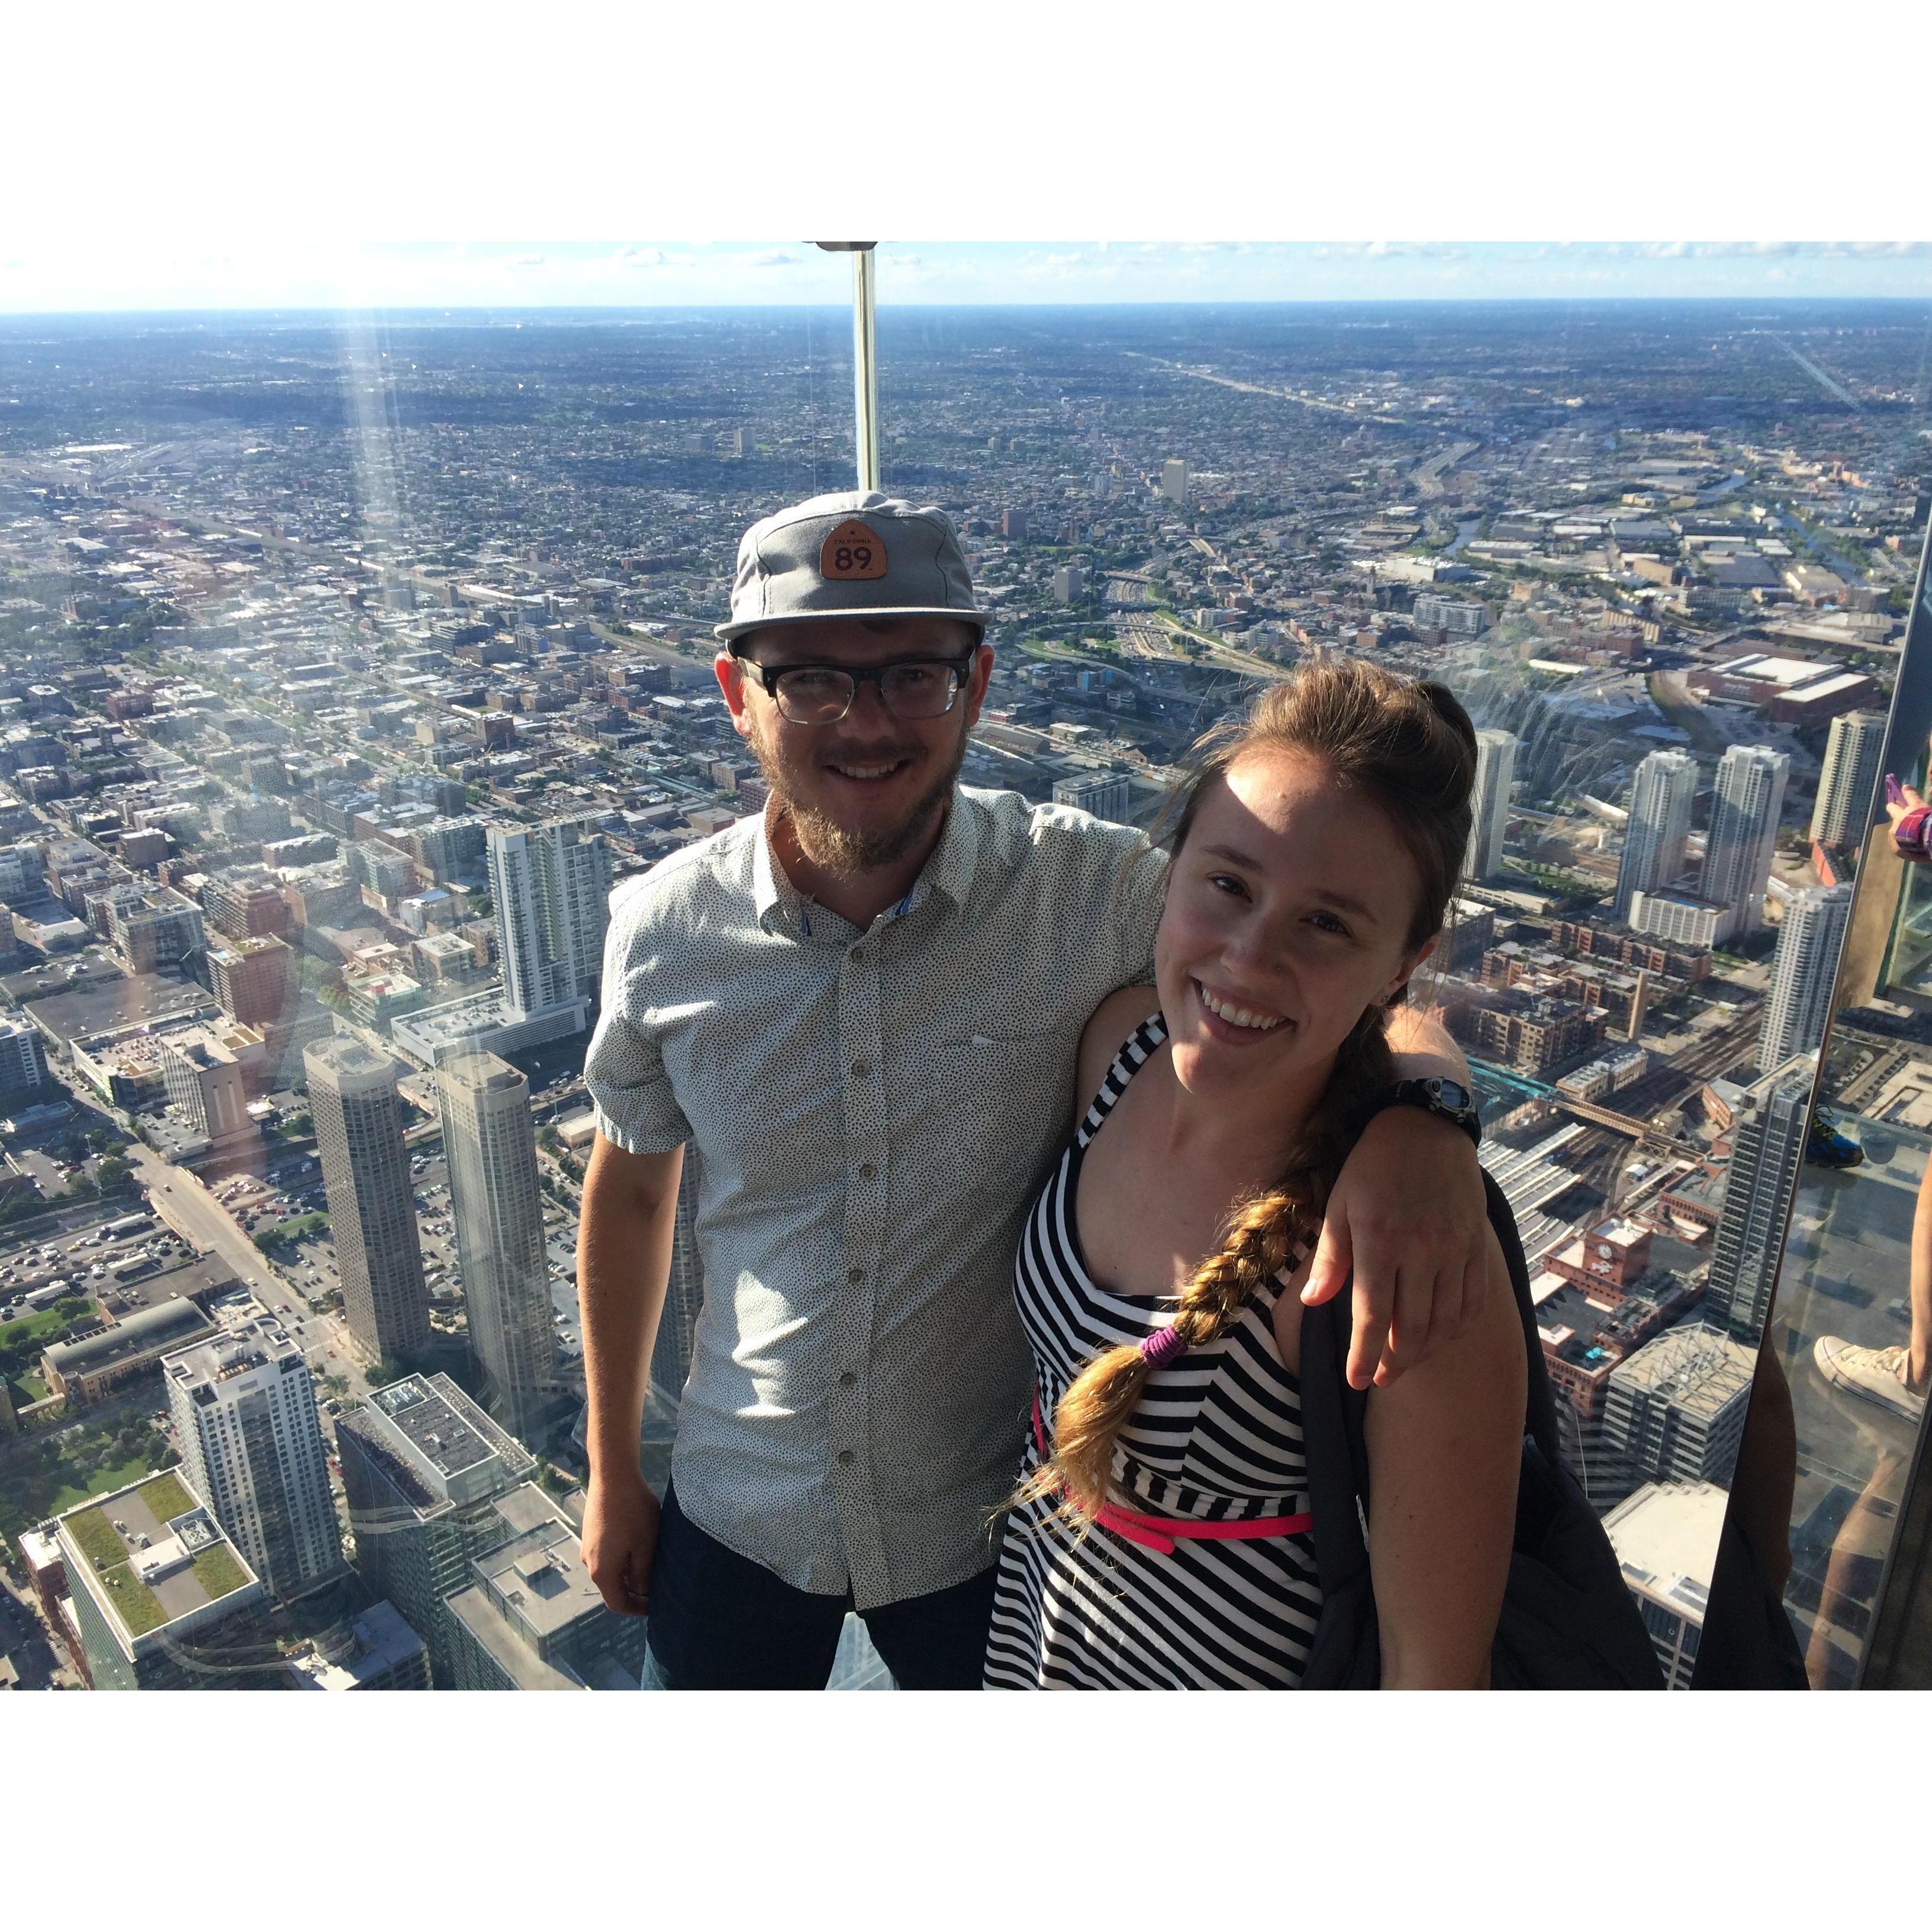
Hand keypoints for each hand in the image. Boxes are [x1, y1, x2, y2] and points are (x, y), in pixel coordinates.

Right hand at [581, 1471, 661, 1617]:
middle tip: (658, 1586)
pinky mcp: (591, 1532)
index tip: (655, 1606)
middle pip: (612, 1587)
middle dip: (635, 1591)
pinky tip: (639, 1545)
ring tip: (652, 1564)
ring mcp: (588, 1546)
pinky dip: (623, 1558)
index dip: (636, 1609)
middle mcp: (588, 1562)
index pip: (617, 1603)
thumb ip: (643, 1575)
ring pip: (610, 1570)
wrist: (612, 1475)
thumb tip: (642, 1592)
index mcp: (601, 1571)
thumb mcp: (645, 1546)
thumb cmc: (633, 1511)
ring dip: (629, 1573)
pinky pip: (607, 1554)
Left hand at [1302, 1105, 1487, 1389]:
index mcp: (1380, 1240)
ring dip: (1425, 1351)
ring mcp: (1455, 1249)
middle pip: (1413, 1327)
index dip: (1364, 1354)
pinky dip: (1456, 1328)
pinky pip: (1472, 1300)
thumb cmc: (1373, 1167)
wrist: (1427, 1128)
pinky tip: (1439, 1336)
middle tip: (1380, 1379)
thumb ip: (1330, 1258)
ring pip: (1445, 1320)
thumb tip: (1311, 1302)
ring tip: (1405, 1363)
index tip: (1356, 1381)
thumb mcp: (1339, 1205)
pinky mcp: (1477, 1245)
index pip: (1373, 1315)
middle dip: (1395, 1362)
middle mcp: (1422, 1250)